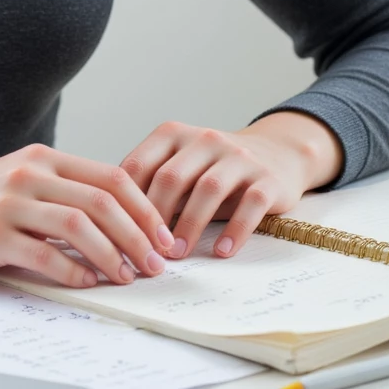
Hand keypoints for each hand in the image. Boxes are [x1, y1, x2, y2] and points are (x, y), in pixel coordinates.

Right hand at [0, 143, 176, 288]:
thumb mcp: (17, 186)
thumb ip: (60, 194)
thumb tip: (118, 224)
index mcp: (41, 159)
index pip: (112, 177)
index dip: (146, 210)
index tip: (164, 239)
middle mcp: (28, 174)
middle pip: (104, 200)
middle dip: (140, 235)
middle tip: (157, 265)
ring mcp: (8, 203)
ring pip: (81, 225)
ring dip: (114, 255)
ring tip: (128, 278)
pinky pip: (45, 254)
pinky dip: (73, 272)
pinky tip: (86, 284)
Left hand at [119, 111, 344, 259]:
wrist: (276, 153)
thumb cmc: (213, 169)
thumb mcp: (180, 166)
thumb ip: (151, 185)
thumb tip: (111, 223)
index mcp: (173, 134)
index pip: (139, 164)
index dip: (125, 200)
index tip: (117, 231)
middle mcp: (205, 139)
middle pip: (171, 177)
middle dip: (156, 216)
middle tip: (148, 250)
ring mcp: (238, 156)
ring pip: (208, 189)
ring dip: (190, 225)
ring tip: (178, 254)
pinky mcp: (267, 178)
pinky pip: (250, 204)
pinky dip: (235, 230)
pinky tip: (222, 251)